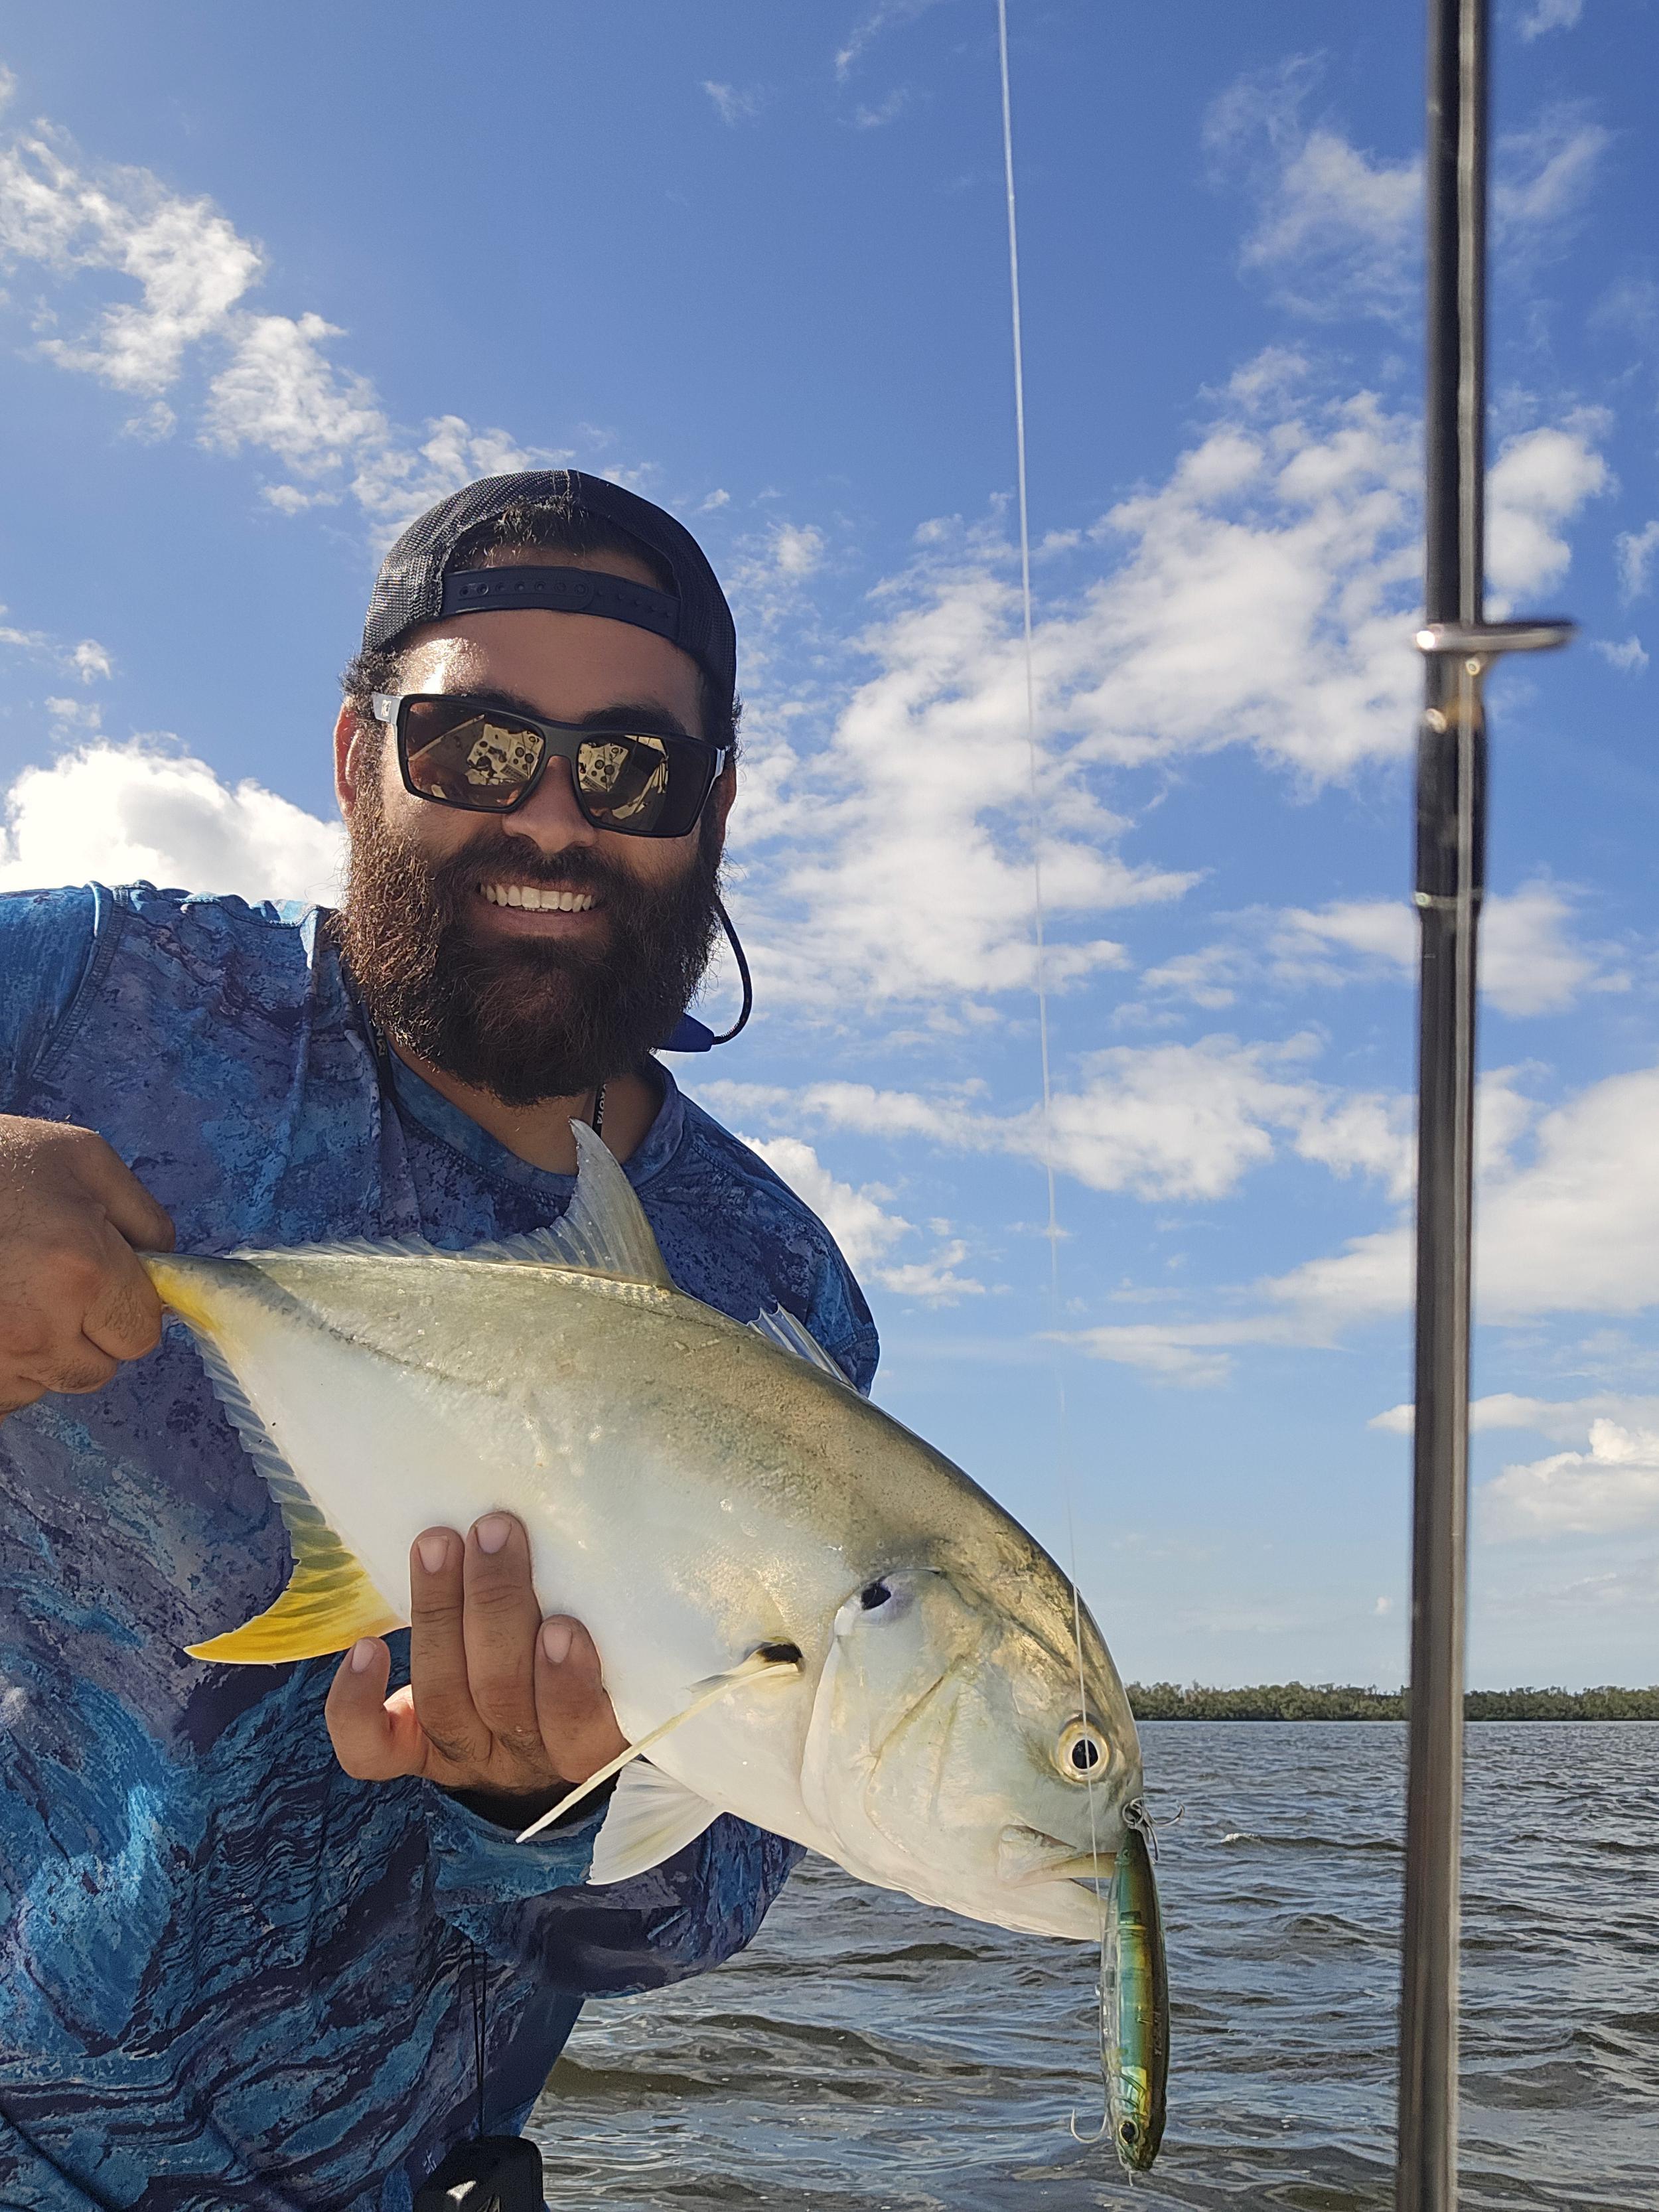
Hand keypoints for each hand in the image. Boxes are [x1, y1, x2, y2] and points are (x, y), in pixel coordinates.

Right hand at [0, 1115, 174, 1418]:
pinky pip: (5, 1394)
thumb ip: (141, 1216)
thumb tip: (164, 1265)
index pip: (141, 1333)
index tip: (103, 1280)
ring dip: (40, 1353)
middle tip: (52, 1285)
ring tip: (10, 1294)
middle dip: (87, 1334)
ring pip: (46, 1384)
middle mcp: (38, 1328)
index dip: (127, 1307)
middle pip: (97, 1370)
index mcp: (82, 1271)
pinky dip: (2, 1366)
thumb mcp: (81, 1157)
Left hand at [325, 1511, 627, 1824]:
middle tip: (495, 1531)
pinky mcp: (407, 1754)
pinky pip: (372, 1750)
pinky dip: (359, 1704)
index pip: (580, 1732)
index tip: (564, 1625)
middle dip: (496, 1609)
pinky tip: (366, 1648)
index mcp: (586, 1743)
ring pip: (443, 1700)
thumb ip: (618, 1616)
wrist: (534, 1744)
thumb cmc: (586, 1669)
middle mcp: (521, 1756)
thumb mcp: (619, 1659)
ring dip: (439, 1614)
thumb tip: (620, 1531)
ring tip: (438, 1543)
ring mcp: (460, 1756)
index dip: (566, 1685)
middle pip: (502, 1698)